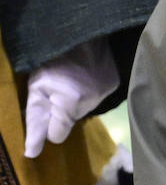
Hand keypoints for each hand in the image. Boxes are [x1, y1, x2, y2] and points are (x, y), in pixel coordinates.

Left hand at [23, 38, 118, 157]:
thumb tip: (32, 153)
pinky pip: (97, 98)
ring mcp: (106, 93)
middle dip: (62, 110)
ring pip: (84, 109)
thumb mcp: (36, 89)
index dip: (49, 125)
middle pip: (71, 122)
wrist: (82, 32)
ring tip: (73, 80)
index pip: (57, 136)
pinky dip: (90, 91)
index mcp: (69, 105)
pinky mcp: (114, 84)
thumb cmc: (50, 60)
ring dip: (77, 100)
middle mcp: (91, 103)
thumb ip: (35, 121)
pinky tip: (86, 76)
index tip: (47, 110)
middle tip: (58, 88)